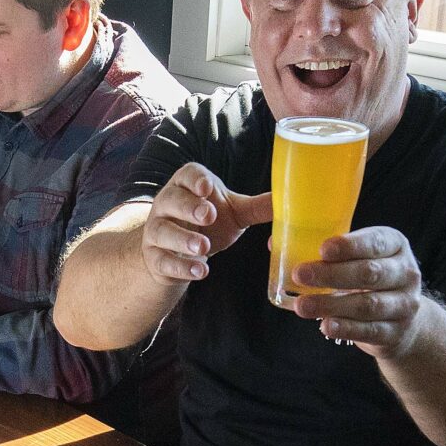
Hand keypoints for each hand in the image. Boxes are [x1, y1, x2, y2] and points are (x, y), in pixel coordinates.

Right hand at [141, 162, 270, 286]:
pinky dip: (181, 267)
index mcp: (187, 185)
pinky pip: (162, 260)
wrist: (176, 252)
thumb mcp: (233, 212)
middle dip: (189, 207)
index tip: (207, 187)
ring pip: (162, 231)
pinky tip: (200, 270)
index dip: (195, 180)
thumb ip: (257, 207)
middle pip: (171, 200)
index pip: (186, 175)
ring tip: (203, 247)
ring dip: (182, 239)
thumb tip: (291, 200)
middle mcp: (167, 204)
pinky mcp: (154, 256)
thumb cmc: (206, 223)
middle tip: (208, 215)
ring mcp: (156, 230)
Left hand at [291, 226, 423, 358]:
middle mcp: (406, 273)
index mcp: (394, 245)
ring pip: (368, 305)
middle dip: (332, 275)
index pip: (375, 242)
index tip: (322, 249)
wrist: (403, 320)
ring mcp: (405, 305)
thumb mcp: (357, 257)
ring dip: (332, 305)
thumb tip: (274, 243)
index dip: (349, 246)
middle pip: (369, 274)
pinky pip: (369, 331)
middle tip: (300, 275)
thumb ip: (324, 251)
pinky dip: (346, 329)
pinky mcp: (396, 332)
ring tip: (302, 306)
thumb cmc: (368, 279)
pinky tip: (325, 326)